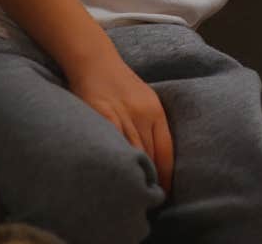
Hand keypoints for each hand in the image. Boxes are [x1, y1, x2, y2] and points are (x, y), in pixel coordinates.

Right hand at [68, 53, 174, 187]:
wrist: (95, 60)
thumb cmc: (120, 84)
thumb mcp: (144, 101)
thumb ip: (151, 127)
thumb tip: (155, 160)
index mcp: (156, 111)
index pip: (166, 151)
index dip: (166, 176)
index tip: (164, 193)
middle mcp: (142, 114)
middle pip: (150, 156)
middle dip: (150, 180)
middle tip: (147, 201)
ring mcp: (121, 114)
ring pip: (132, 152)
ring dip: (132, 175)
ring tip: (131, 194)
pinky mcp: (102, 115)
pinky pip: (111, 143)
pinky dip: (114, 160)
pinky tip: (114, 174)